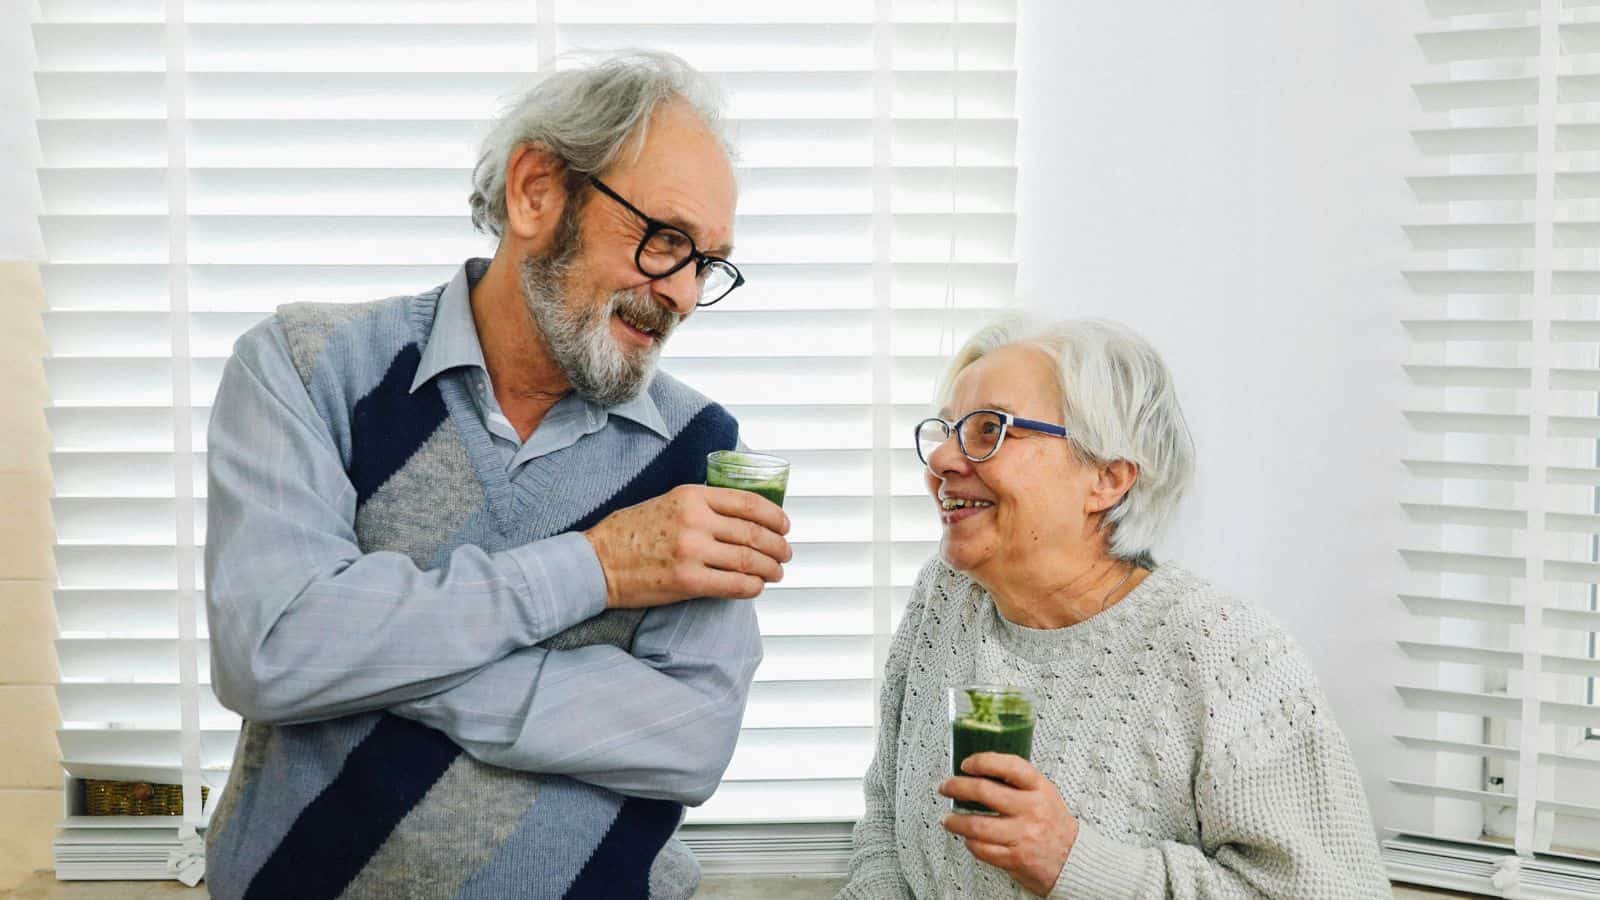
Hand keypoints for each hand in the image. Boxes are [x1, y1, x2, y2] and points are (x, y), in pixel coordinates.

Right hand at [583, 484, 791, 608]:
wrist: (597, 562)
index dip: (774, 516)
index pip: (748, 502)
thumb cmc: (629, 532)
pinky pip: (733, 585)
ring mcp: (692, 552)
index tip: (784, 525)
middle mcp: (695, 521)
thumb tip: (743, 519)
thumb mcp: (667, 502)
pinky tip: (756, 587)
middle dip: (778, 546)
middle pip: (754, 533)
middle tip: (786, 553)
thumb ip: (703, 506)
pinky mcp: (687, 581)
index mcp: (692, 495)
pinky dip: (752, 587)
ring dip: (770, 568)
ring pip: (749, 560)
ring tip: (776, 572)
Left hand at [939, 753, 1079, 896]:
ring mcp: (1023, 835)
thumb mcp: (1044, 793)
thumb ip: (1017, 781)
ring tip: (948, 819)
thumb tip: (981, 769)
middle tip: (946, 787)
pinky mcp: (1016, 858)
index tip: (966, 764)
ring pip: (977, 825)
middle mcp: (1031, 810)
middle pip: (985, 792)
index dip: (983, 761)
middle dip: (957, 787)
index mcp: (1039, 788)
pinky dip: (970, 843)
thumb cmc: (1053, 822)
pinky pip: (983, 849)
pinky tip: (968, 838)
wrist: (1073, 859)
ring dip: (956, 821)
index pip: (1010, 766)